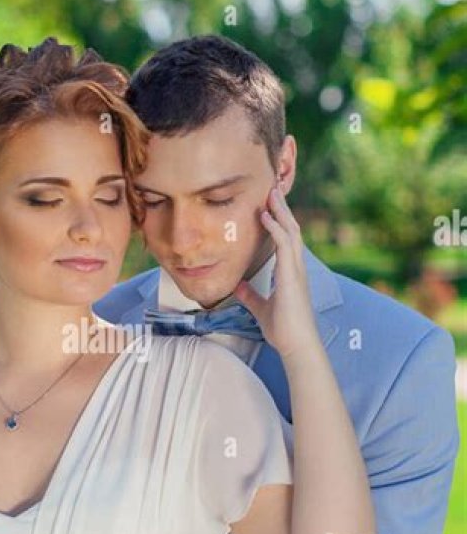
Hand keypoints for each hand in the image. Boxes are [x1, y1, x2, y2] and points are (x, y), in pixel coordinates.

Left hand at [235, 186, 319, 360]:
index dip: (279, 221)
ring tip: (271, 192)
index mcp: (290, 272)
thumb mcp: (260, 308)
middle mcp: (296, 266)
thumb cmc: (283, 329)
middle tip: (273, 189)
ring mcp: (296, 269)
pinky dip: (275, 227)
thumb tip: (237, 286)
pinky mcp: (291, 274)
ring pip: (290, 231)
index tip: (270, 205)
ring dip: (280, 211)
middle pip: (290, 229)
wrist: (296, 344)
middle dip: (282, 209)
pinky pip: (284, 244)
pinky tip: (265, 215)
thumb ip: (250, 295)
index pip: (286, 239)